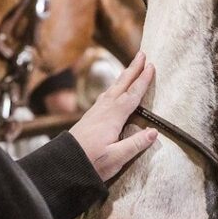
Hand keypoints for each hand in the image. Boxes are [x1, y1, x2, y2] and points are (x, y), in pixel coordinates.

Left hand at [69, 52, 156, 182]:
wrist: (63, 164)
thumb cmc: (90, 162)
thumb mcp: (116, 158)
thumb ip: (135, 145)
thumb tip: (154, 132)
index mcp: (113, 117)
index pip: (132, 95)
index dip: (143, 80)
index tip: (152, 66)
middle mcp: (104, 110)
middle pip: (121, 85)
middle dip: (133, 69)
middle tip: (142, 54)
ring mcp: (95, 112)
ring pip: (112, 89)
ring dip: (123, 76)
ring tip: (131, 67)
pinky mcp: (90, 117)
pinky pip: (105, 95)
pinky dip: (114, 87)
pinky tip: (113, 90)